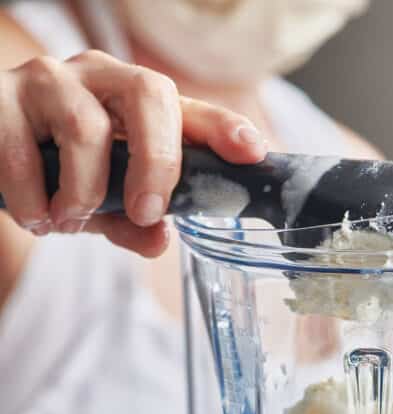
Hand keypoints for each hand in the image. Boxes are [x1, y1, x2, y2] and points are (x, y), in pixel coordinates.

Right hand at [0, 50, 266, 255]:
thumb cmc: (53, 172)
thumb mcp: (101, 204)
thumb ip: (132, 222)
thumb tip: (159, 240)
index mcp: (131, 105)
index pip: (187, 109)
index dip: (223, 128)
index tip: (252, 154)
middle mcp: (96, 79)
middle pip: (149, 95)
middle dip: (157, 163)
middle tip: (146, 212)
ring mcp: (48, 82)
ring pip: (87, 130)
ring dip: (82, 195)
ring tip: (66, 221)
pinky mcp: (0, 100)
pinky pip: (25, 156)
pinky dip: (33, 203)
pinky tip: (35, 216)